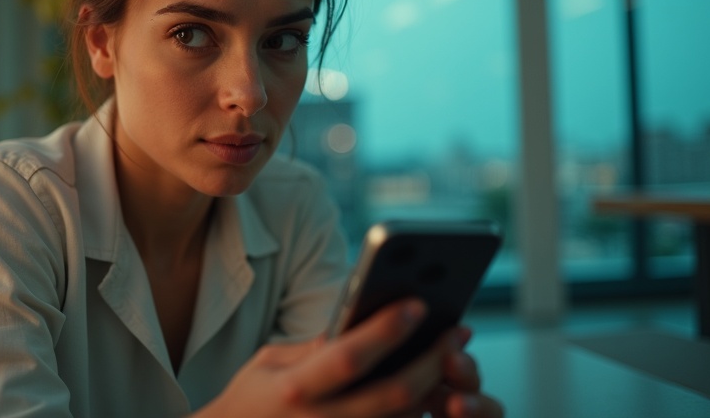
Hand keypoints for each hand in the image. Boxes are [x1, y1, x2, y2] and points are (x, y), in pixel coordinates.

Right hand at [196, 299, 493, 417]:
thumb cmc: (250, 401)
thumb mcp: (270, 363)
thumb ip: (315, 346)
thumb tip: (361, 323)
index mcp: (296, 388)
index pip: (349, 356)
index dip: (386, 331)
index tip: (418, 303)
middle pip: (393, 393)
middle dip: (432, 360)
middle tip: (459, 331)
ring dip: (437, 387)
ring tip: (456, 356)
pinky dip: (418, 411)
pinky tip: (436, 390)